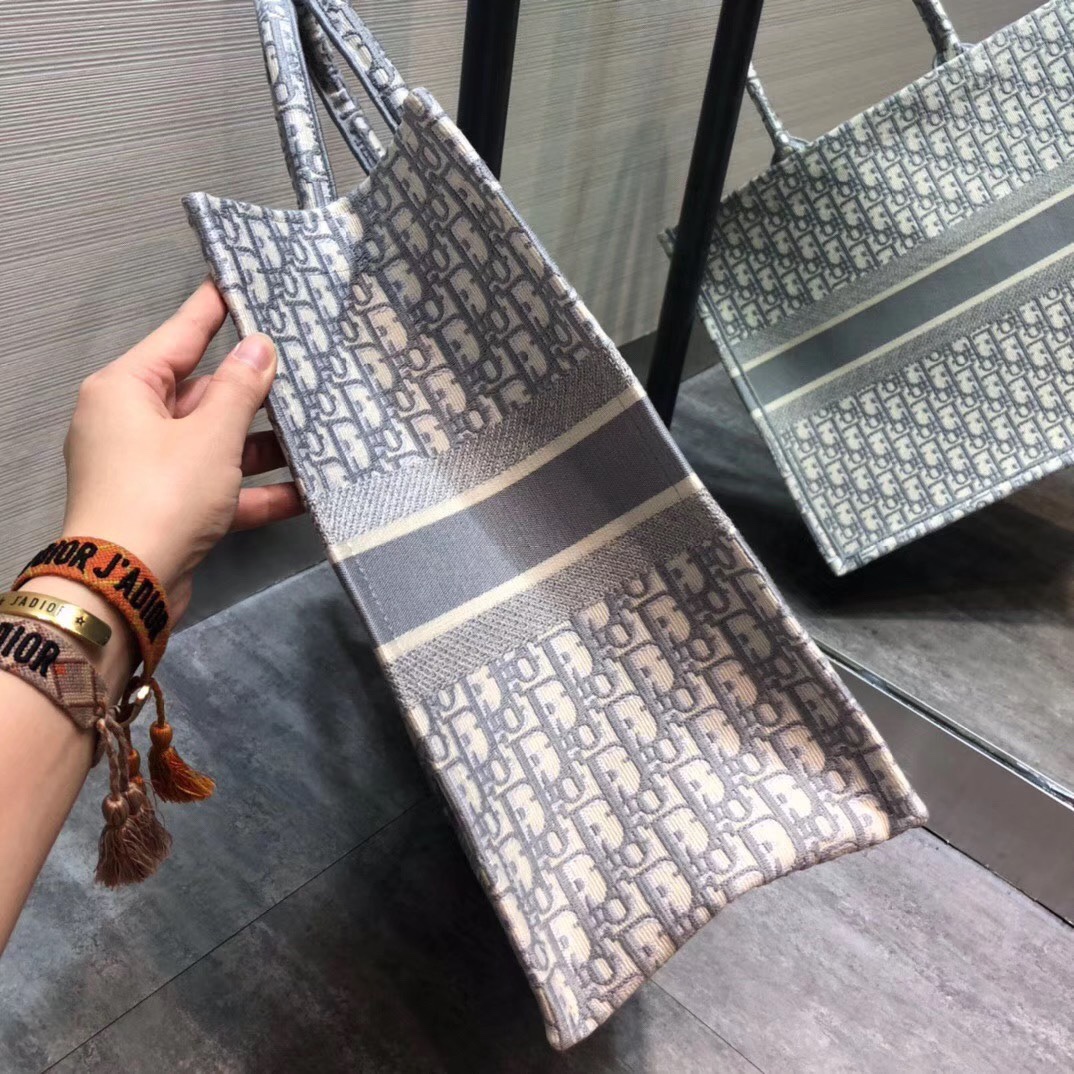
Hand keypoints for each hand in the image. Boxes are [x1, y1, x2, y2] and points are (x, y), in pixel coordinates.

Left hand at [60, 280, 303, 620]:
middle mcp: (132, 422)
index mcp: (127, 388)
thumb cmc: (162, 494)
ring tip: (317, 429)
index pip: (180, 334)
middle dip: (255, 389)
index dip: (214, 309)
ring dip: (263, 445)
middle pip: (202, 392)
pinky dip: (256, 491)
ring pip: (215, 443)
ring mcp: (150, 469)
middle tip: (303, 363)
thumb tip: (260, 347)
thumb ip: (240, 389)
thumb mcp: (210, 435)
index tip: (242, 282)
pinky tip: (306, 491)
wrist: (125, 587)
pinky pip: (219, 488)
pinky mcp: (169, 508)